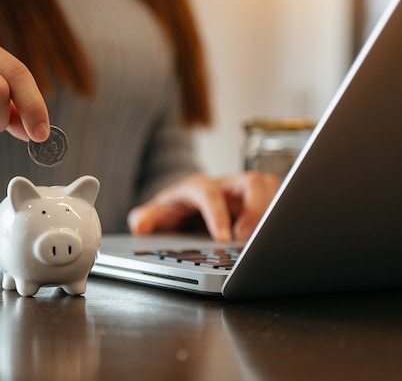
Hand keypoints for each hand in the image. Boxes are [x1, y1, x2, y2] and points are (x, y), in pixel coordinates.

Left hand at [127, 172, 280, 241]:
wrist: (187, 205)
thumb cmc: (174, 209)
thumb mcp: (157, 214)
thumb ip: (146, 218)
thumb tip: (140, 226)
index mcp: (199, 187)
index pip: (210, 194)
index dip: (217, 215)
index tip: (223, 238)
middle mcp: (226, 185)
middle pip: (251, 181)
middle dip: (256, 209)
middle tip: (250, 238)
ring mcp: (245, 192)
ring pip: (271, 187)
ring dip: (275, 211)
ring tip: (270, 239)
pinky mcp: (261, 202)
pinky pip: (280, 201)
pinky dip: (282, 217)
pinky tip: (279, 237)